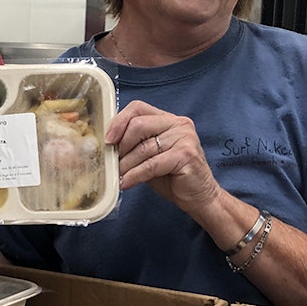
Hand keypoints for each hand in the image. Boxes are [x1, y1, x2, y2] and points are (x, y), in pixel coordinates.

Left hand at [106, 100, 221, 213]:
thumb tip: (107, 145)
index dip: (118, 121)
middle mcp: (178, 124)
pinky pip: (151, 164)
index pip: (137, 108)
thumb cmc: (172, 176)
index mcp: (168, 119)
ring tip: (119, 176)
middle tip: (114, 162)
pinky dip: (135, 175)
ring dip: (126, 165)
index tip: (107, 139)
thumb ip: (134, 144)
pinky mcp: (186, 155)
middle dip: (121, 146)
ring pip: (143, 147)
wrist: (199, 197)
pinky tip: (127, 183)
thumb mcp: (149, 155)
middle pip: (138, 125)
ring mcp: (184, 138)